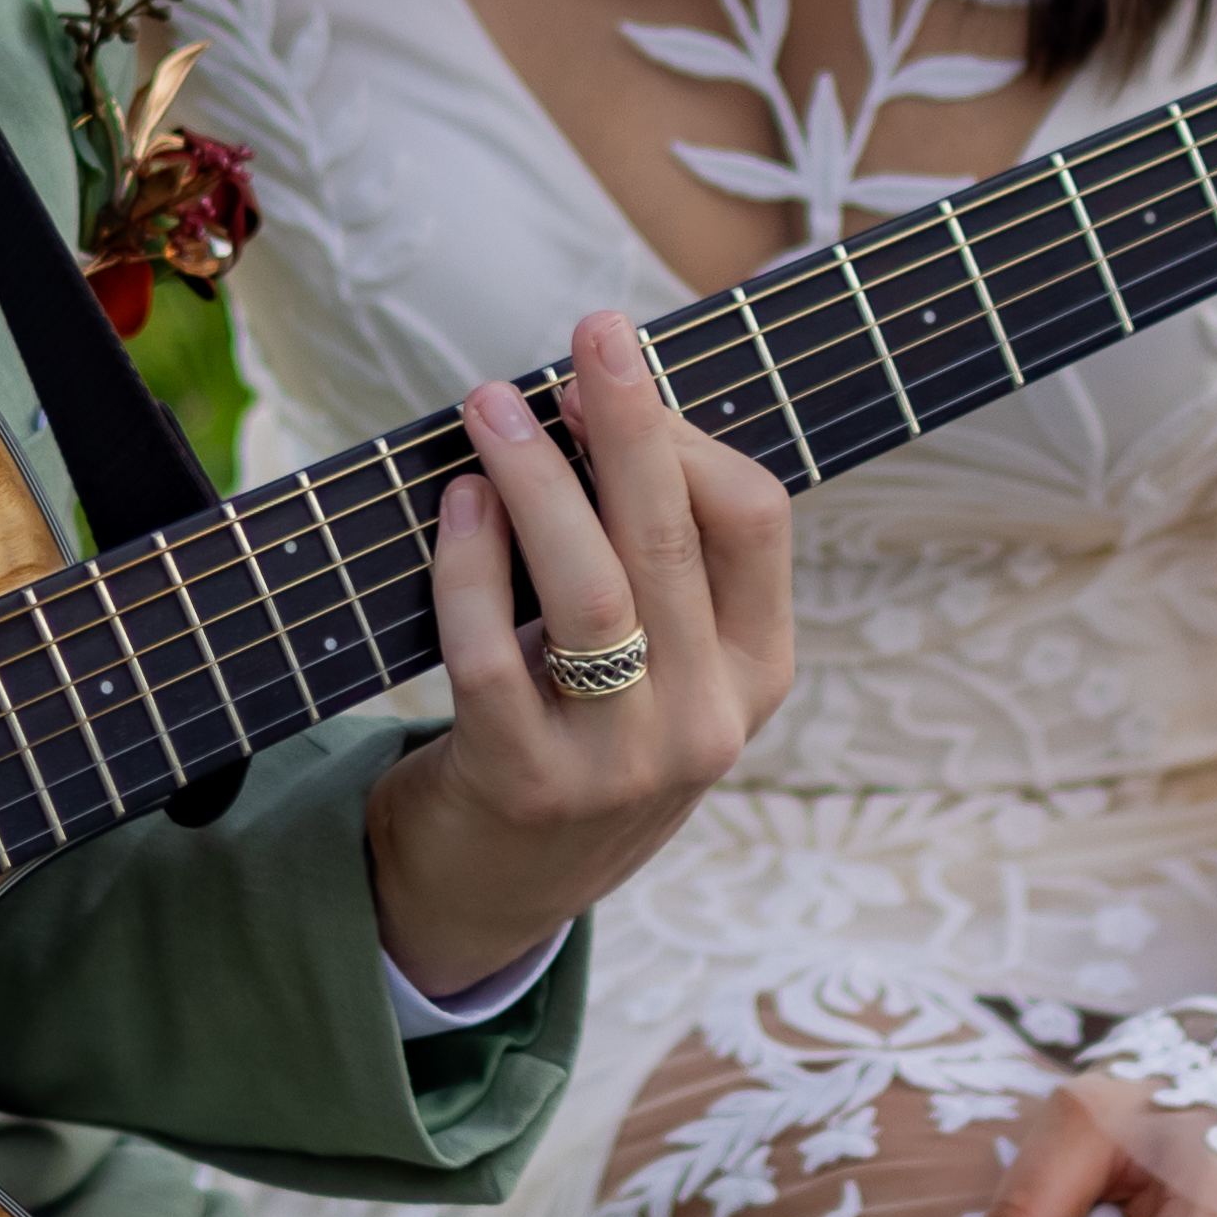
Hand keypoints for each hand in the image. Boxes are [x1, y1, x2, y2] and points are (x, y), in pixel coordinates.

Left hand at [360, 308, 796, 993]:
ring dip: (538, 483)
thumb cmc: (580, 725)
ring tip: (493, 405)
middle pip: (673, 540)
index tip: (617, 367)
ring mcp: (621, 764)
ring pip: (591, 593)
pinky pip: (493, 655)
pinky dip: (471, 567)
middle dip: (629, 423)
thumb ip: (660, 554)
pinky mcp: (526, 785)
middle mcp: (707, 720)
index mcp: (758, 669)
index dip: (687, 431)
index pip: (756, 519)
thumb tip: (605, 398)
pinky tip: (458, 504)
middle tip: (587, 333)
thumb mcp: (662, 658)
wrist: (501, 883)